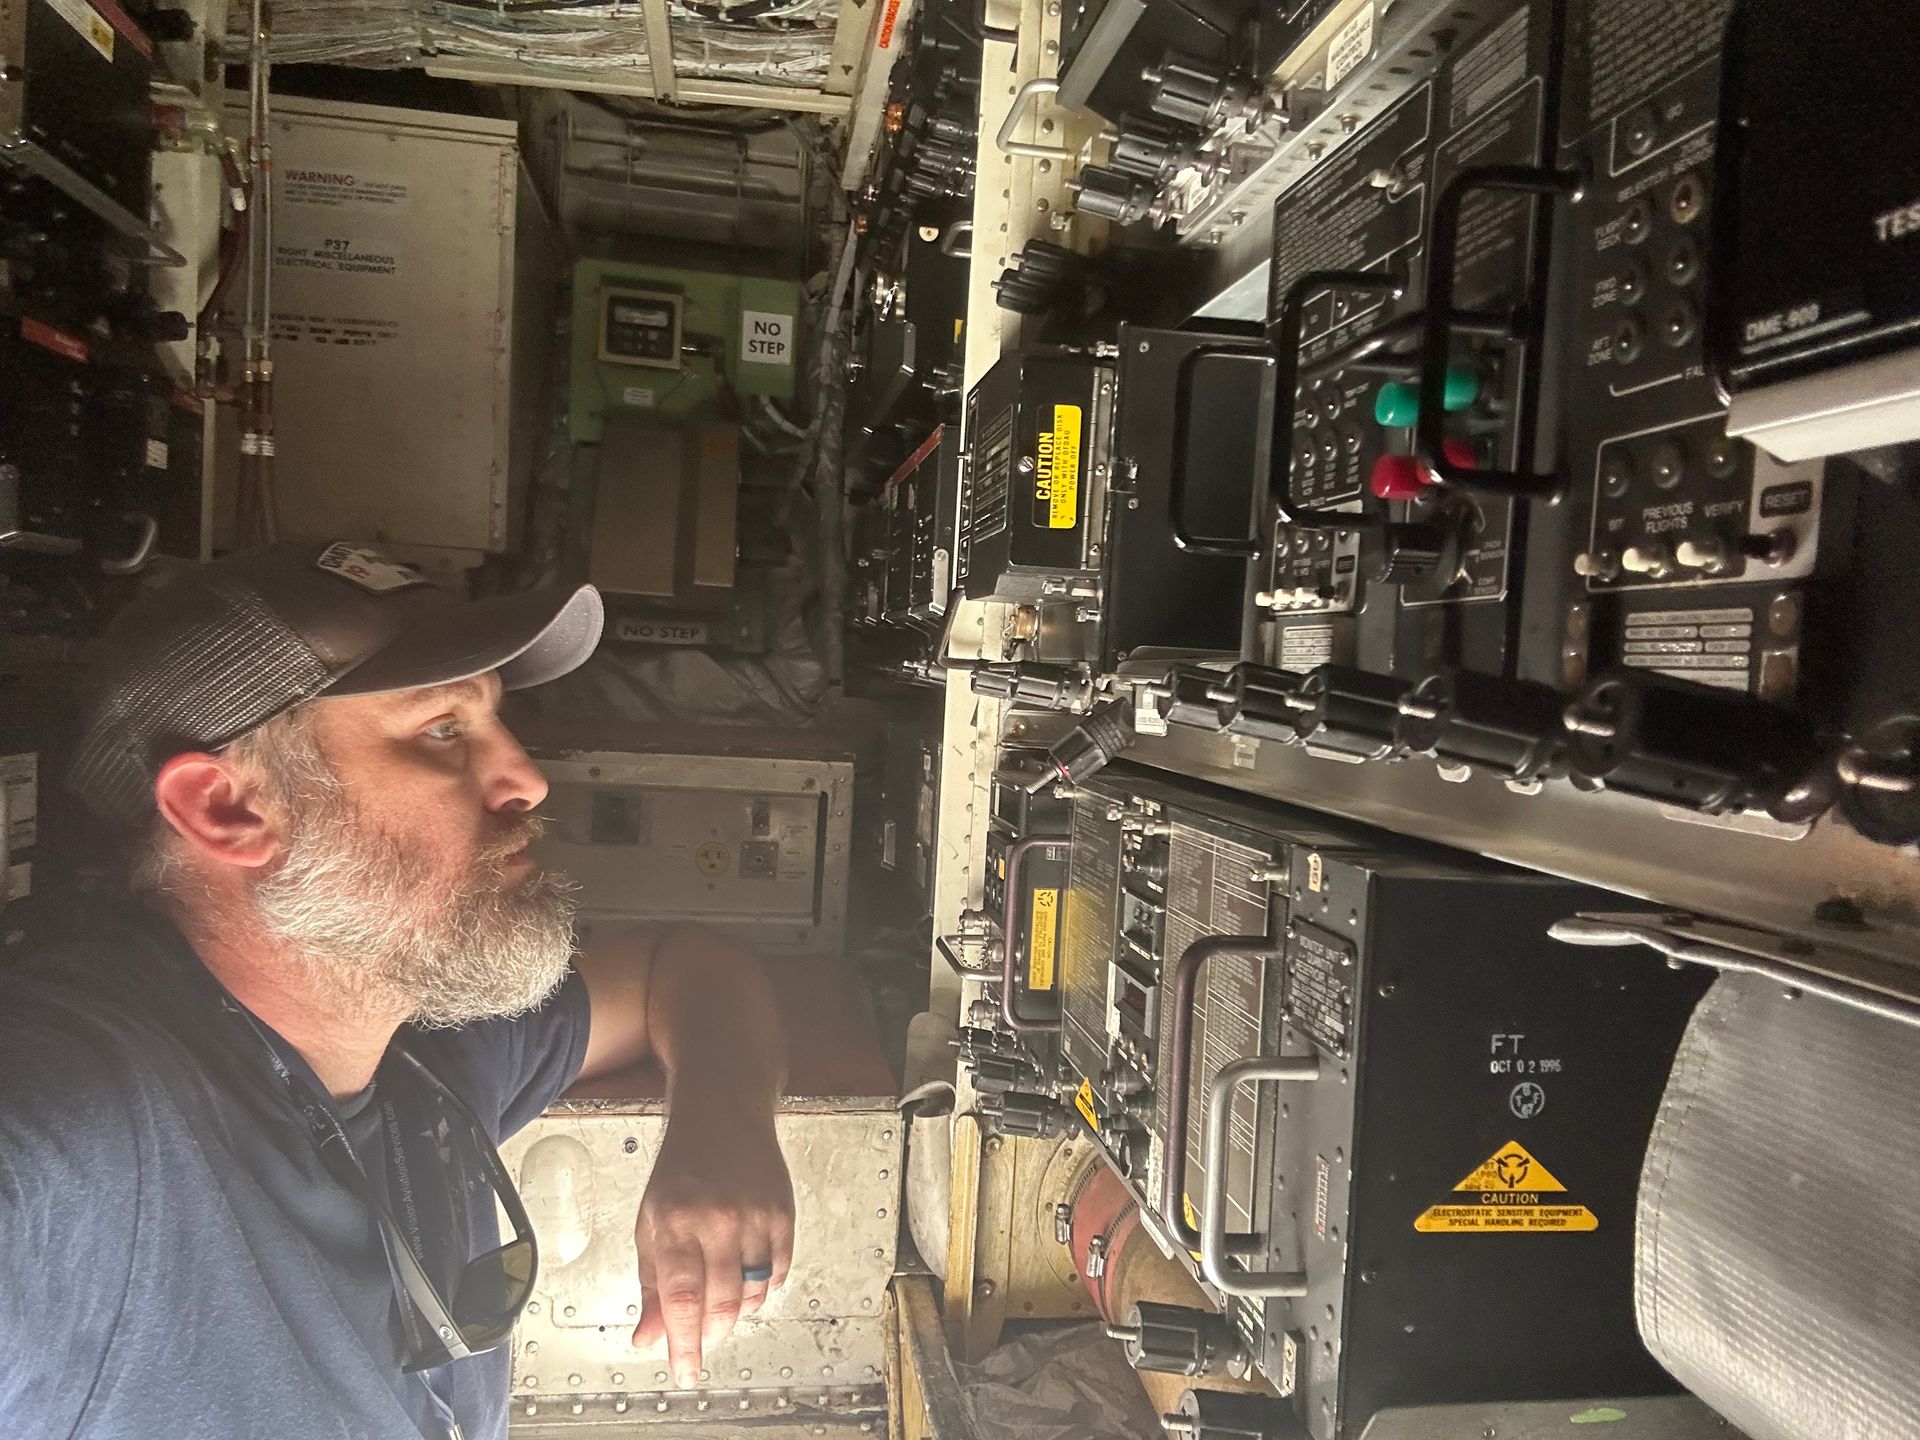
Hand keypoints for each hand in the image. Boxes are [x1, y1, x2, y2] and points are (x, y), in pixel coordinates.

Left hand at [631, 1102, 794, 1385]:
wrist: (723, 1114)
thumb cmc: (681, 1168)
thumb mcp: (651, 1222)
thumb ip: (651, 1284)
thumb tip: (649, 1338)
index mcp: (675, 1220)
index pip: (680, 1298)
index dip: (683, 1343)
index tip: (684, 1370)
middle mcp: (718, 1219)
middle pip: (722, 1303)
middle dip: (710, 1335)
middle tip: (700, 1343)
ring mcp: (755, 1216)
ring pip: (753, 1294)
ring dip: (736, 1315)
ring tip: (719, 1305)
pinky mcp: (783, 1213)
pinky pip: (778, 1274)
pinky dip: (762, 1292)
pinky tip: (745, 1284)